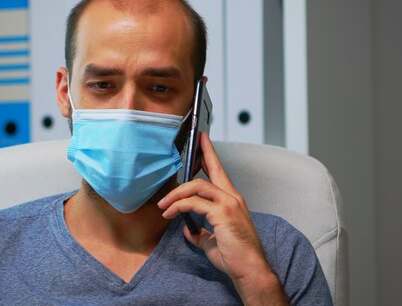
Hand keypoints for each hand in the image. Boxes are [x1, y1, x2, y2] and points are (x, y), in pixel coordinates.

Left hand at [158, 133, 287, 304]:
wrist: (249, 271)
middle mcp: (233, 198)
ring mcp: (229, 204)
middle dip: (199, 155)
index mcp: (232, 201)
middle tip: (187, 146)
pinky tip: (170, 214)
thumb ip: (200, 232)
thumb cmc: (235, 257)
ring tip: (163, 205)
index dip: (210, 155)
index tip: (203, 141)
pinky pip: (194, 203)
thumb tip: (188, 229)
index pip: (220, 172)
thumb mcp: (212, 241)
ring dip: (176, 193)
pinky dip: (178, 206)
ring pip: (198, 186)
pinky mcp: (222, 213)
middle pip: (212, 170)